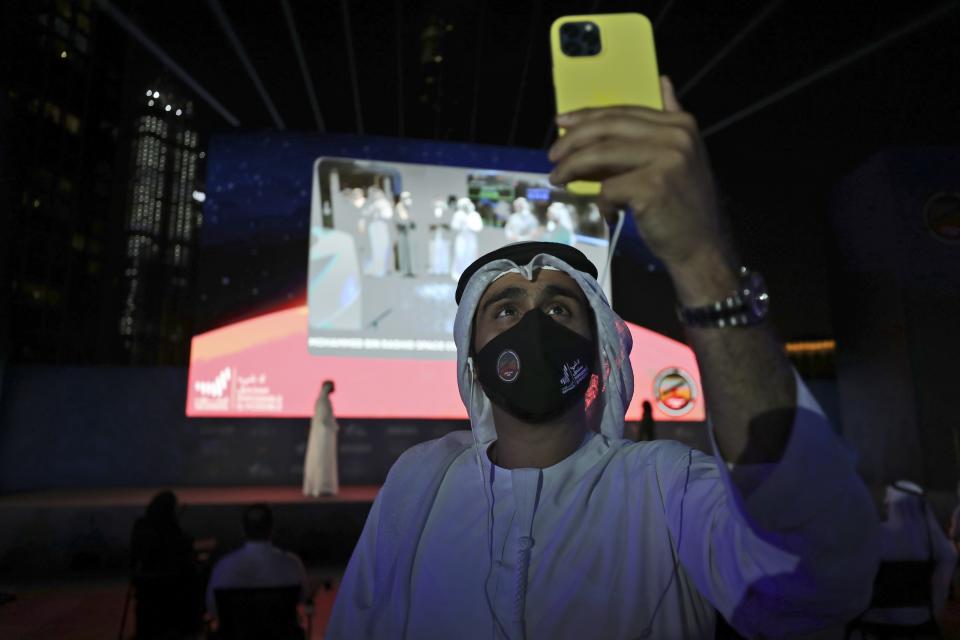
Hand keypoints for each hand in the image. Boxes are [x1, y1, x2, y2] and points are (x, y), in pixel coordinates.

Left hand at [548, 77, 733, 275]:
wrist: (700, 247)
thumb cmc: (681, 205)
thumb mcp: (682, 155)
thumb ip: (667, 123)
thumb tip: (663, 80)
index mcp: (680, 123)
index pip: (622, 112)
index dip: (586, 116)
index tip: (560, 123)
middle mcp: (676, 135)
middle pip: (608, 128)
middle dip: (572, 141)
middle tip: (552, 156)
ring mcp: (666, 159)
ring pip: (601, 155)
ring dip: (572, 167)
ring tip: (558, 179)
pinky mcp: (653, 186)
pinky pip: (608, 189)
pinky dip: (602, 203)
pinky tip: (609, 214)